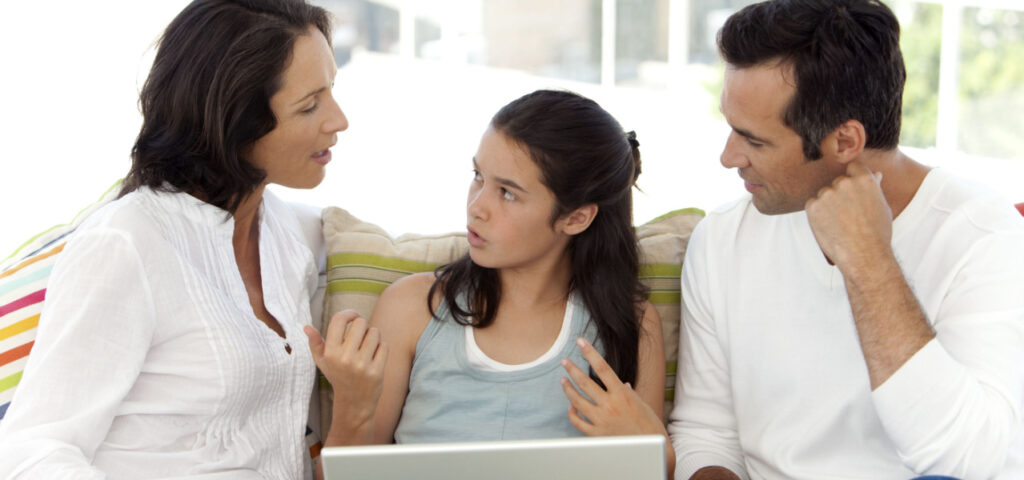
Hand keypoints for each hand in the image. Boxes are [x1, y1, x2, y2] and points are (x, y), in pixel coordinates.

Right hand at [304, 310, 387, 426]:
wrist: (354, 402)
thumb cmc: (338, 376)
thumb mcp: (322, 361)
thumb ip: (315, 343)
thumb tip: (306, 327)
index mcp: (330, 352)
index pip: (339, 319)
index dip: (349, 313)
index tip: (354, 317)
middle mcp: (344, 358)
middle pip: (361, 323)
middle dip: (363, 327)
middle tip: (361, 337)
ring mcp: (361, 365)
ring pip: (375, 332)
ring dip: (374, 337)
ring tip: (368, 347)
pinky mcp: (376, 372)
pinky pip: (384, 346)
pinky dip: (381, 349)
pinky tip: (375, 357)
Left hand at [560, 338, 665, 437]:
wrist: (650, 450)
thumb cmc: (649, 427)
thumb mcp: (642, 404)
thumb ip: (629, 393)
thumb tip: (622, 384)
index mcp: (622, 394)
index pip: (603, 368)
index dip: (590, 353)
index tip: (580, 342)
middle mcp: (610, 405)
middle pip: (585, 383)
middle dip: (572, 369)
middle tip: (564, 361)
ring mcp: (601, 420)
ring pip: (577, 401)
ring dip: (568, 389)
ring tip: (563, 381)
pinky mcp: (597, 435)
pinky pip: (578, 422)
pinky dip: (572, 414)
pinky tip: (570, 408)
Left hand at [805, 161, 892, 270]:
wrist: (864, 255)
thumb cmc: (877, 234)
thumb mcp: (882, 207)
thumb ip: (874, 189)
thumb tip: (875, 174)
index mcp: (864, 179)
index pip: (853, 167)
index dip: (852, 178)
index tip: (852, 191)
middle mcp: (844, 183)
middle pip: (837, 182)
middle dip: (840, 194)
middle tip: (847, 214)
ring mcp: (827, 194)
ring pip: (824, 194)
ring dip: (828, 204)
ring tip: (839, 223)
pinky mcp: (813, 206)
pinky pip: (812, 205)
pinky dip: (817, 214)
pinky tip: (828, 226)